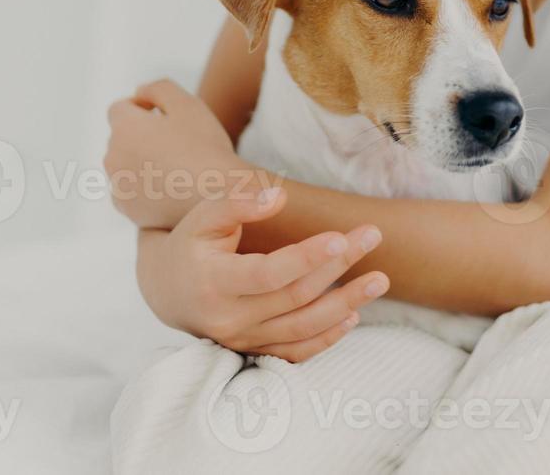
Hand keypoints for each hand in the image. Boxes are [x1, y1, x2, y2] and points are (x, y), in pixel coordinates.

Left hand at [106, 78, 255, 228]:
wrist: (218, 194)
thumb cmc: (205, 146)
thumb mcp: (188, 103)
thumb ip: (158, 88)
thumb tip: (139, 92)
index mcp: (125, 127)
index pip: (119, 108)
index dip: (140, 107)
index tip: (160, 114)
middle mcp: (113, 156)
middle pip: (121, 137)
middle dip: (141, 135)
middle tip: (176, 141)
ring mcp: (118, 185)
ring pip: (124, 164)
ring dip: (140, 160)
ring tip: (175, 165)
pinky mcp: (128, 208)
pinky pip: (129, 190)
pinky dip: (143, 186)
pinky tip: (169, 187)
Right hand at [137, 186, 390, 361]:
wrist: (168, 290)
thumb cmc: (192, 243)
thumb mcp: (204, 216)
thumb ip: (238, 203)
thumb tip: (278, 197)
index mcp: (214, 281)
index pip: (268, 274)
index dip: (306, 257)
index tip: (340, 236)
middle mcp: (228, 318)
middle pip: (295, 296)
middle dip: (339, 266)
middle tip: (373, 235)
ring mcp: (242, 340)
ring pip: (301, 328)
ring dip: (346, 304)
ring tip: (380, 280)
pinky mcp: (254, 351)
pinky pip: (295, 353)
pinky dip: (326, 338)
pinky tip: (354, 316)